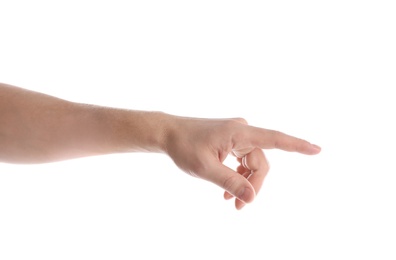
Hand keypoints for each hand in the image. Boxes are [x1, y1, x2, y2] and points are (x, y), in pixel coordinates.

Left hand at [164, 116, 320, 209]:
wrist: (169, 134)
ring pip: (252, 162)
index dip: (297, 145)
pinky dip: (238, 174)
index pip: (274, 139)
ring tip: (230, 201)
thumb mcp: (205, 168)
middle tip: (239, 207)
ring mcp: (237, 134)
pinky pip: (243, 159)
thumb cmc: (184, 147)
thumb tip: (251, 197)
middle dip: (253, 185)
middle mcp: (242, 130)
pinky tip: (227, 190)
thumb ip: (230, 182)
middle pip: (260, 162)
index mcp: (239, 132)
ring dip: (245, 182)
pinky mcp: (232, 139)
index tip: (317, 149)